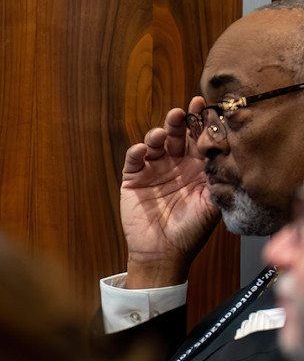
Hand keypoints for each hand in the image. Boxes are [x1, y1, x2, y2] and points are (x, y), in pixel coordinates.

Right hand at [121, 101, 217, 287]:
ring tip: (163, 132)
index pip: (200, 141)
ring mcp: (153, 170)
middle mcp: (175, 165)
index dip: (202, 124)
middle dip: (179, 122)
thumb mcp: (212, 205)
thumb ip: (218, 180)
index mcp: (196, 169)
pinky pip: (134, 159)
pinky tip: (144, 150)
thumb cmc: (191, 231)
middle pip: (177, 137)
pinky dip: (138, 152)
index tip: (206, 108)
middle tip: (183, 112)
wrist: (164, 252)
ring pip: (155, 143)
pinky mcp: (133, 178)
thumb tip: (227, 153)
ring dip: (159, 134)